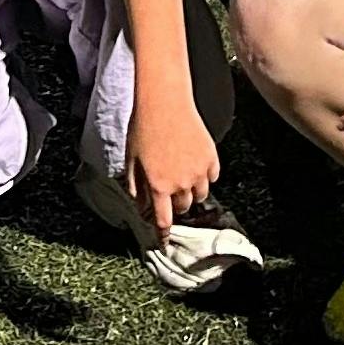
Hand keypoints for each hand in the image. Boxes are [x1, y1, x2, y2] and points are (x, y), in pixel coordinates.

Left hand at [122, 99, 221, 234]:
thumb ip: (135, 187)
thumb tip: (140, 205)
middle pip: (183, 208)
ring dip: (191, 192)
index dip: (163, 234)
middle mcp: (181, 182)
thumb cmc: (143, 128)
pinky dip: (204, 176)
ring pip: (200, 195)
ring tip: (182, 177)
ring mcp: (199, 170)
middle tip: (168, 191)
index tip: (164, 242)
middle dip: (175, 205)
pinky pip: (212, 177)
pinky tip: (194, 164)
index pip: (163, 220)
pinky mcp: (211, 157)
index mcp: (158, 185)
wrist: (164, 102)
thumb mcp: (131, 160)